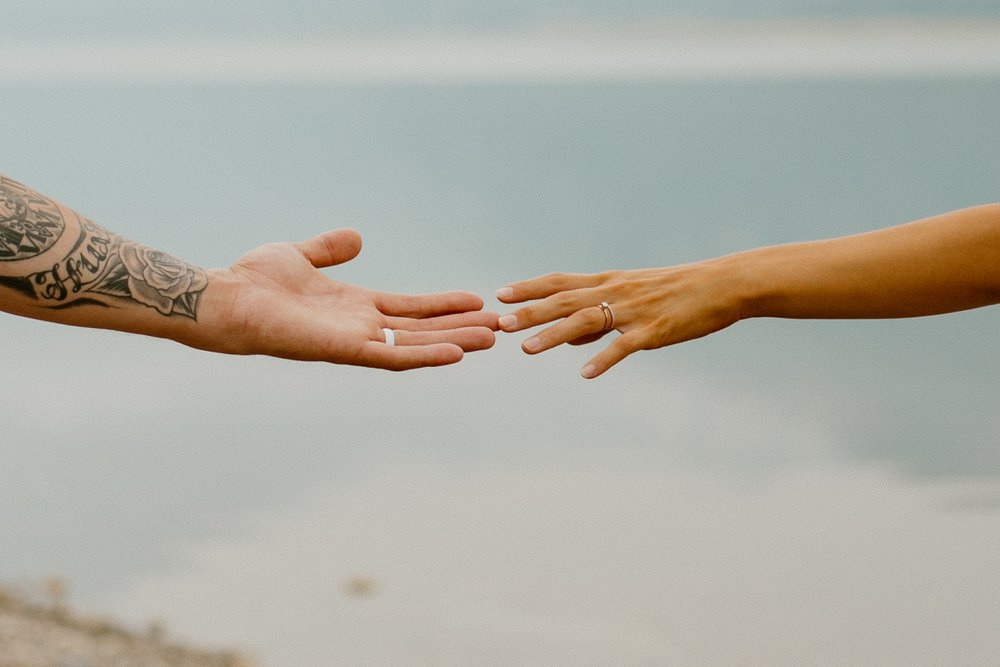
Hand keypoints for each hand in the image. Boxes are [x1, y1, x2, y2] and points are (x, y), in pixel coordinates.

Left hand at [196, 229, 496, 369]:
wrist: (224, 300)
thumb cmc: (253, 282)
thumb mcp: (299, 255)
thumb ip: (328, 249)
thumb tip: (355, 237)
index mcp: (353, 307)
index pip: (409, 308)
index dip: (443, 304)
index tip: (476, 299)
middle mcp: (360, 327)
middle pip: (422, 328)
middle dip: (460, 326)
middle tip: (499, 326)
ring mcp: (354, 341)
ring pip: (416, 344)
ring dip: (454, 341)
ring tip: (492, 337)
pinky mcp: (344, 350)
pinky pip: (393, 357)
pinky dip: (425, 355)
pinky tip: (456, 353)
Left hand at [496, 259, 742, 377]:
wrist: (720, 285)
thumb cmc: (675, 292)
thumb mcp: (632, 296)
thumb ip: (598, 316)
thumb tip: (568, 339)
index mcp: (608, 282)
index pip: (560, 282)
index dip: (530, 288)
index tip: (500, 294)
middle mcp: (614, 292)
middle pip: (564, 300)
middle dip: (531, 312)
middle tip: (501, 323)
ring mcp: (633, 311)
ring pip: (587, 320)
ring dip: (554, 335)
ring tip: (527, 350)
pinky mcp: (653, 330)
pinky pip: (624, 346)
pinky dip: (604, 359)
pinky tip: (586, 374)